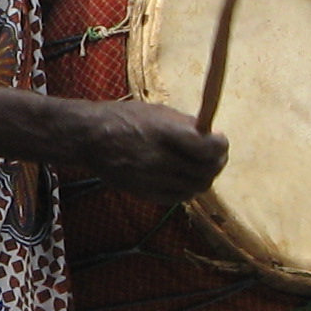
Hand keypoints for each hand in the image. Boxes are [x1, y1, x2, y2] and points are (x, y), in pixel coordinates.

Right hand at [46, 99, 227, 197]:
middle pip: (206, 171)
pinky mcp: (144, 193)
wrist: (90, 137)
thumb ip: (186, 125)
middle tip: (215, 156)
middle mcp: (159, 159)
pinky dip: (186, 190)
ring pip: (195, 188)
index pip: (208, 148)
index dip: (220, 146)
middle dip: (216, 163)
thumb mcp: (157, 112)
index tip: (220, 141)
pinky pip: (178, 198)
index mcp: (164, 133)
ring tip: (198, 167)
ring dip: (203, 178)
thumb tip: (212, 136)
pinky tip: (182, 178)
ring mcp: (151, 179)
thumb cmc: (124, 118)